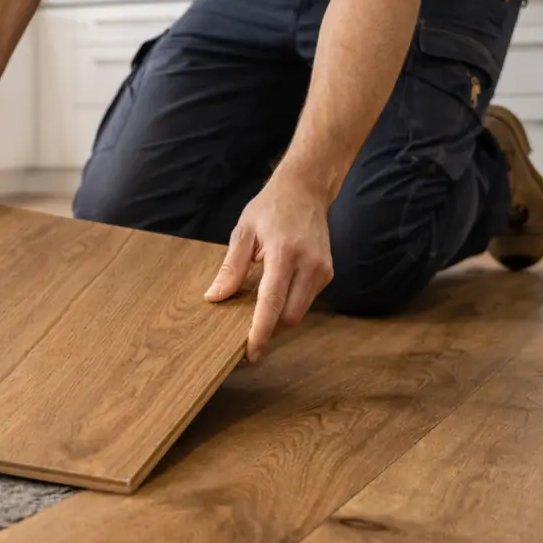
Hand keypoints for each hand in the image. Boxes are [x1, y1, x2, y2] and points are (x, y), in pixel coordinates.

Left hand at [205, 170, 334, 362]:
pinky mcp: (327, 273)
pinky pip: (307, 301)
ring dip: (279, 320)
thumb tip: (215, 297)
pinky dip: (290, 306)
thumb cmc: (270, 208)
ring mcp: (322, 270)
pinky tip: (275, 299)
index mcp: (283, 253)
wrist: (306, 190)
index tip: (252, 352)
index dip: (261, 331)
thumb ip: (231, 267)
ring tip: (258, 318)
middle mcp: (308, 264)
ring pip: (300, 312)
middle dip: (269, 330)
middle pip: (290, 316)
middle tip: (246, 338)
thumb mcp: (243, 233)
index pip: (272, 302)